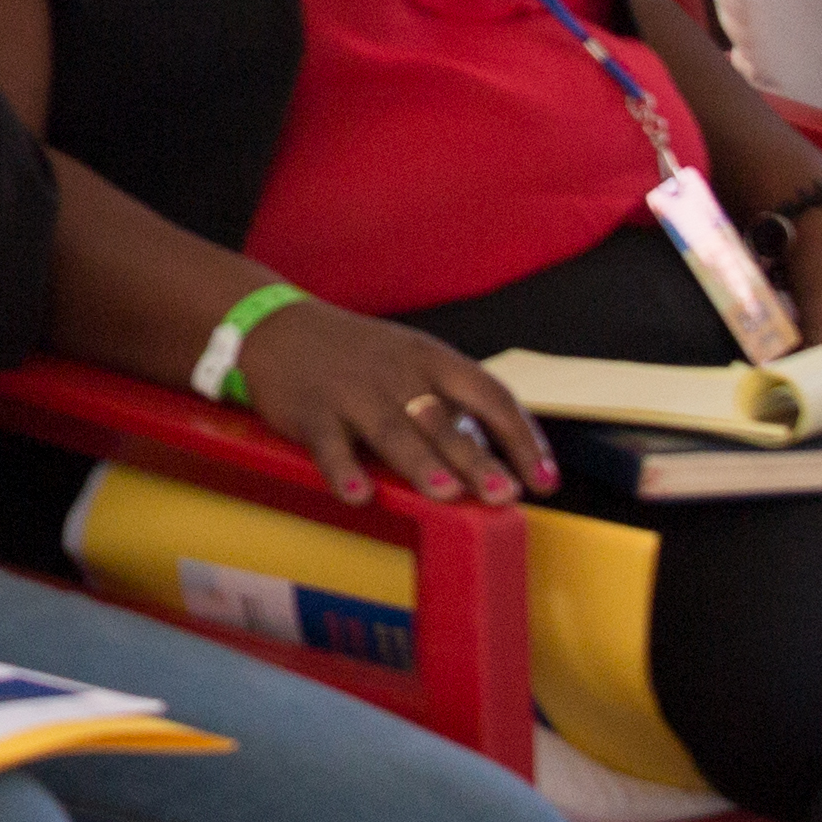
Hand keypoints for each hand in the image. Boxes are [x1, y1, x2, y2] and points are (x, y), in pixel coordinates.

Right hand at [227, 295, 548, 504]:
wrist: (275, 327)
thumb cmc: (358, 357)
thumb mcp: (410, 363)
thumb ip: (449, 408)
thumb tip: (499, 464)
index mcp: (430, 359)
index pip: (489, 394)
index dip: (522, 437)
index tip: (545, 479)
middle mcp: (396, 373)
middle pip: (442, 417)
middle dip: (474, 456)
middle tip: (504, 493)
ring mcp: (351, 392)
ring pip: (392, 428)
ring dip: (420, 460)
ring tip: (445, 492)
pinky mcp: (310, 411)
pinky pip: (329, 444)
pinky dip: (343, 469)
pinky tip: (358, 494)